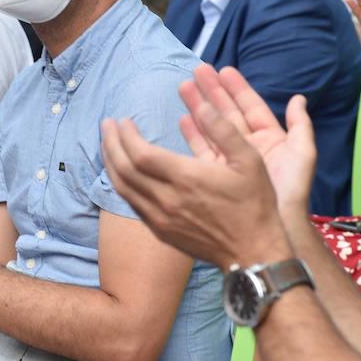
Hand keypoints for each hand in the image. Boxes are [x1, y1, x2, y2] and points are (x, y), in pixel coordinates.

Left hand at [100, 78, 293, 270]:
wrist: (252, 253)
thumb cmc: (254, 206)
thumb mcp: (250, 162)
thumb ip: (225, 131)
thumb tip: (204, 107)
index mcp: (186, 179)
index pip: (140, 154)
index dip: (126, 135)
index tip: (123, 120)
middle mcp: (167, 200)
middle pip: (124, 169)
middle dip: (111, 143)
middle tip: (107, 125)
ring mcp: (161, 218)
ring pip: (123, 188)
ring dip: (111, 163)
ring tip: (107, 144)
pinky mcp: (161, 231)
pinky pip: (132, 204)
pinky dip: (121, 183)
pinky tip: (122, 172)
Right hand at [179, 65, 316, 214]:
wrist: (273, 230)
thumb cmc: (290, 193)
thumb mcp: (302, 156)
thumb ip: (301, 126)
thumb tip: (299, 98)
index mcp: (271, 140)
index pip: (251, 107)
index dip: (237, 88)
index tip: (223, 69)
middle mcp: (250, 148)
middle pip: (228, 113)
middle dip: (213, 92)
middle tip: (197, 71)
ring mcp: (232, 162)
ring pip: (213, 128)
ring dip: (199, 108)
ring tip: (184, 87)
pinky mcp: (217, 177)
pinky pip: (203, 151)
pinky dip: (194, 134)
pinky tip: (182, 120)